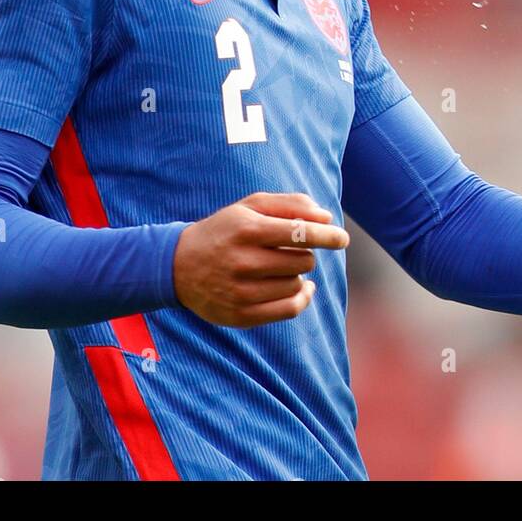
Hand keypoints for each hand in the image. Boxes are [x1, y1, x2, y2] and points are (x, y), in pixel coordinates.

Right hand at [173, 192, 348, 327]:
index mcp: (246, 229)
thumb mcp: (249, 207)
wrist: (178, 266)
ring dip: (297, 275)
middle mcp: (243, 261)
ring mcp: (241, 291)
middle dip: (304, 254)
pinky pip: (288, 309)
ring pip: (297, 284)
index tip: (343, 238)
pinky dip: (302, 298)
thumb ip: (289, 205)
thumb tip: (327, 218)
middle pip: (302, 261)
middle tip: (287, 251)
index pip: (298, 233)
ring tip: (278, 268)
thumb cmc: (224, 230)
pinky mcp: (241, 315)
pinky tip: (302, 289)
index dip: (326, 236)